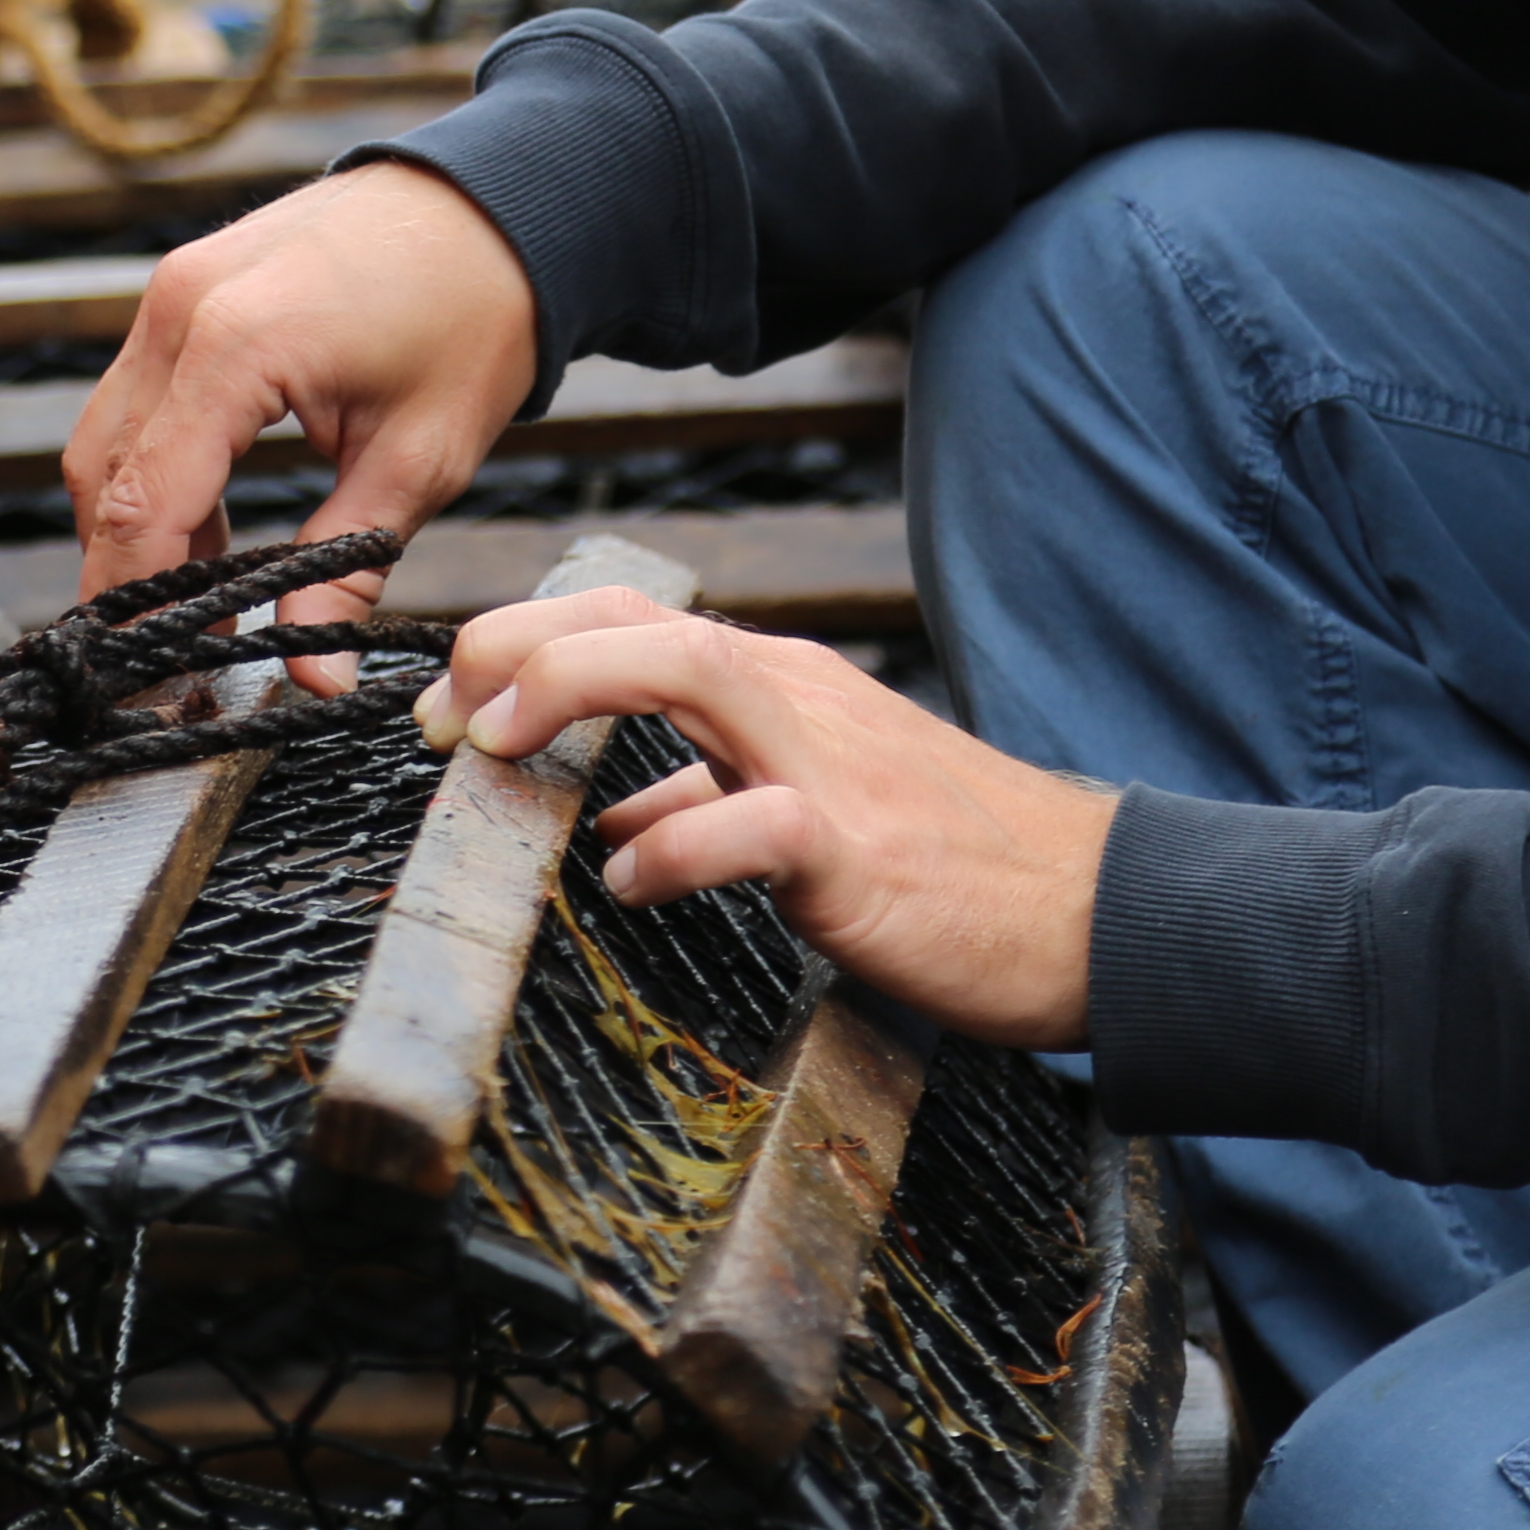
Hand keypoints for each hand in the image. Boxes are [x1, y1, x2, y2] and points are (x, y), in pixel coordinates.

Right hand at [61, 163, 540, 679]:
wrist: (498, 201)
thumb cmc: (473, 317)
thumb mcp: (421, 460)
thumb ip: (347, 572)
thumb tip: (312, 681)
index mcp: (234, 346)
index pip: (145, 503)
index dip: (134, 603)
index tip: (142, 680)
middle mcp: (179, 309)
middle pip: (104, 475)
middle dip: (123, 577)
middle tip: (167, 664)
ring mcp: (172, 290)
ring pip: (107, 438)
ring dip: (137, 527)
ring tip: (200, 609)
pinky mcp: (184, 288)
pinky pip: (138, 398)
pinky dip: (157, 471)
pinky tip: (212, 533)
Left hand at [419, 590, 1112, 1050]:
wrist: (1091, 911)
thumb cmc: (949, 865)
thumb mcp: (810, 812)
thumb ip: (705, 801)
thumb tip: (606, 827)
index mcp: (778, 686)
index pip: (627, 617)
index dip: (519, 642)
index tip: (447, 705)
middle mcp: (795, 697)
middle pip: (635, 619)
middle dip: (512, 647)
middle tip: (438, 717)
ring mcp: (828, 762)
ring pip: (687, 669)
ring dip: (569, 692)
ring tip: (496, 748)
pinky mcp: (856, 847)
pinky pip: (748, 824)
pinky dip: (670, 847)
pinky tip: (630, 883)